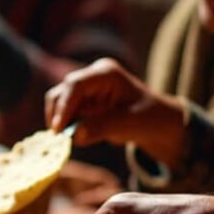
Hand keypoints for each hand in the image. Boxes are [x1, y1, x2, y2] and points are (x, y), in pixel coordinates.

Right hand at [45, 58, 185, 164]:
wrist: (156, 121)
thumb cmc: (148, 119)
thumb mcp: (129, 124)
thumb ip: (102, 128)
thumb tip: (74, 136)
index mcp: (106, 73)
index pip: (76, 85)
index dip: (64, 106)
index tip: (59, 129)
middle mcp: (91, 76)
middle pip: (61, 92)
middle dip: (59, 116)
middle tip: (60, 140)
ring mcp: (84, 87)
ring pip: (57, 102)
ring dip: (60, 122)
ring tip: (69, 140)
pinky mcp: (79, 101)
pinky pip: (62, 112)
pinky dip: (64, 125)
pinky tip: (72, 137)